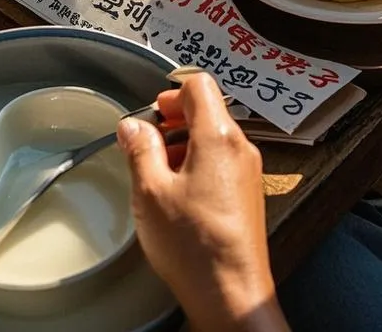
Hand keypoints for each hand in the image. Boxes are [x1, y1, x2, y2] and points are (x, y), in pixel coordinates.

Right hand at [117, 73, 288, 331]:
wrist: (233, 295)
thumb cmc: (195, 247)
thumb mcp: (151, 192)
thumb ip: (140, 150)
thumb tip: (133, 126)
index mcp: (218, 137)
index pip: (199, 85)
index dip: (170, 93)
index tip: (151, 114)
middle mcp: (240, 148)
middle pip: (208, 110)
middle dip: (174, 120)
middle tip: (148, 142)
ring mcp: (249, 172)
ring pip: (215, 138)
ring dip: (185, 144)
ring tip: (158, 171)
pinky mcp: (249, 195)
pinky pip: (223, 163)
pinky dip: (199, 165)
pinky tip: (179, 194)